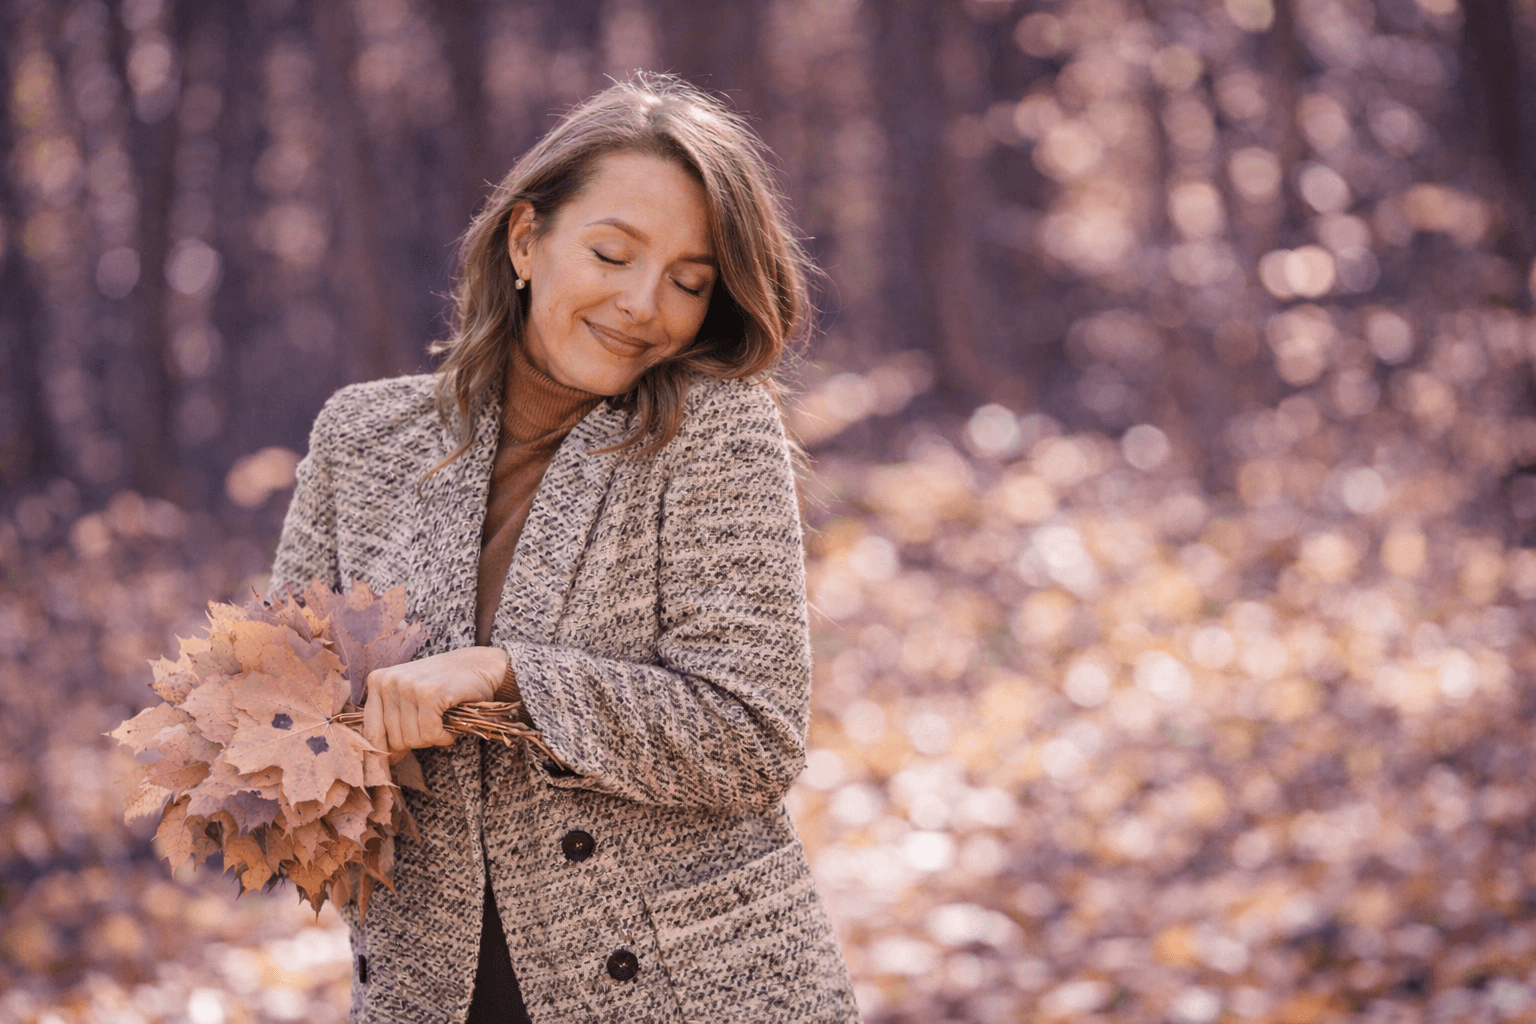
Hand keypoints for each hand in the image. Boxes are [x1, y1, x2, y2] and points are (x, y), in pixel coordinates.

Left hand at [362, 646, 507, 753]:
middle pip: (394, 739)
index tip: (396, 761)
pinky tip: (451, 725)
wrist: (480, 665)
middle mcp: (388, 681)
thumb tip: (378, 759)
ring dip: (433, 738)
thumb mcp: (408, 695)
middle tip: (433, 727)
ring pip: (412, 739)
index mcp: (377, 681)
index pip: (370, 731)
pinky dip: (445, 737)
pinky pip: (431, 733)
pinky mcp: (430, 694)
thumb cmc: (444, 684)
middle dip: (417, 741)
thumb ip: (390, 719)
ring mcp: (408, 686)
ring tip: (443, 722)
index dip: (384, 752)